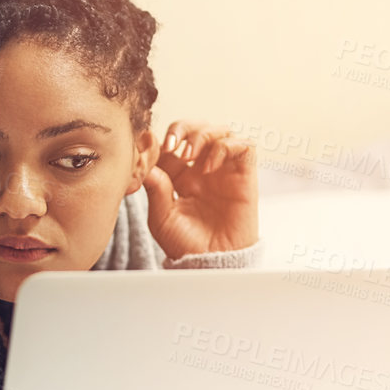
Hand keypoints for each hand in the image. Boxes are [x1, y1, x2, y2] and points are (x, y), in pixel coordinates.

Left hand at [140, 120, 259, 260]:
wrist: (211, 262)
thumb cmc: (185, 243)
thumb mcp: (161, 217)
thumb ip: (155, 189)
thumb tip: (145, 162)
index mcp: (179, 175)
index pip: (171, 143)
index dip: (160, 139)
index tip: (150, 150)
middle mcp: (202, 168)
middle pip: (196, 128)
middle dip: (182, 127)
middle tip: (171, 145)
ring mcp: (224, 170)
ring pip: (220, 130)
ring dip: (202, 135)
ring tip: (189, 156)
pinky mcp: (244, 175)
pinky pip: (244, 145)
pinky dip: (226, 146)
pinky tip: (210, 166)